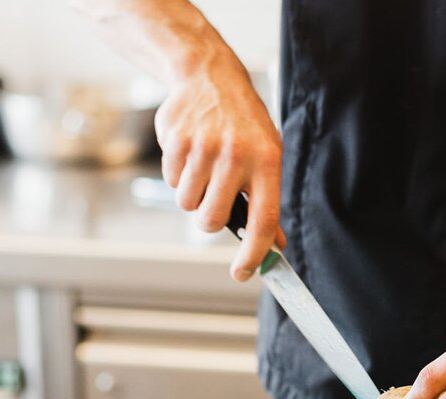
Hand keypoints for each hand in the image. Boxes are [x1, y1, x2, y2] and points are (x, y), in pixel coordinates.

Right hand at [156, 56, 284, 280]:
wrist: (210, 77)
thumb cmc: (243, 125)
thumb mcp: (267, 156)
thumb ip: (268, 200)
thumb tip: (275, 245)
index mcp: (268, 162)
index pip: (263, 221)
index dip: (255, 254)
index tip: (243, 274)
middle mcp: (237, 155)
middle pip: (213, 220)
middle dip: (209, 219)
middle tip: (214, 200)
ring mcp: (204, 147)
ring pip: (187, 204)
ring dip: (192, 195)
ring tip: (204, 167)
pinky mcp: (176, 140)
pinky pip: (170, 181)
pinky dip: (177, 175)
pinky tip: (190, 152)